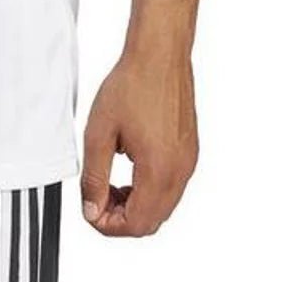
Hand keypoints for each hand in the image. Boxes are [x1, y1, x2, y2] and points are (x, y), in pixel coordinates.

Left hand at [79, 49, 198, 235]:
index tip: (91, 210)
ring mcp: (189, 161)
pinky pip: (172, 186)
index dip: (109, 226)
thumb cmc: (133, 84)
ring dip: (136, 205)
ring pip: (164, 206)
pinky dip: (150, 190)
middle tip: (99, 198)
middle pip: (152, 221)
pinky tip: (130, 168)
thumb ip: (94, 178)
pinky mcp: (190, 151)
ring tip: (111, 183)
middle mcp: (181, 170)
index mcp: (159, 170)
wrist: (159, 55)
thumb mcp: (99, 133)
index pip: (137, 224)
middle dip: (122, 218)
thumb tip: (92, 209)